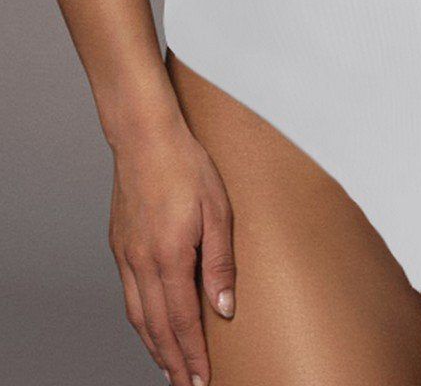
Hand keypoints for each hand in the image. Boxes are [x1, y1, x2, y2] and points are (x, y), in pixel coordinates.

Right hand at [108, 118, 234, 385]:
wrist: (145, 137)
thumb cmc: (187, 166)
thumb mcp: (218, 210)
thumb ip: (220, 262)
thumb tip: (224, 307)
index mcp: (170, 257)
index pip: (183, 321)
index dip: (193, 355)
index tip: (202, 381)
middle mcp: (142, 262)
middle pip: (157, 327)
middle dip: (173, 361)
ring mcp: (126, 254)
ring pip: (138, 315)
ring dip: (154, 346)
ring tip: (169, 367)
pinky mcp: (119, 244)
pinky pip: (128, 294)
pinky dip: (140, 319)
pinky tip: (150, 324)